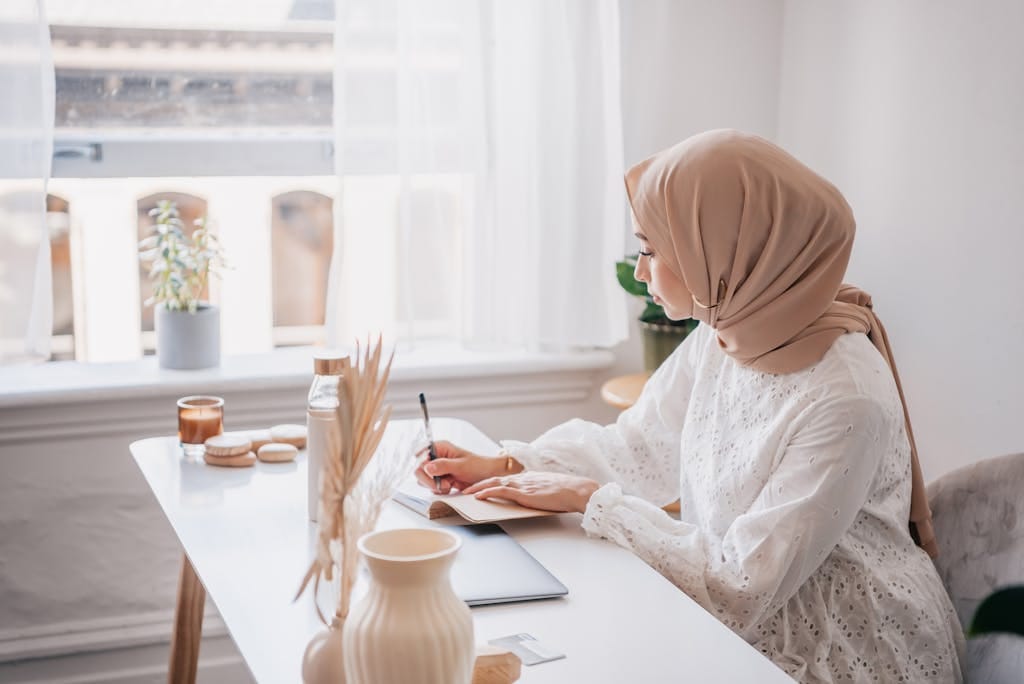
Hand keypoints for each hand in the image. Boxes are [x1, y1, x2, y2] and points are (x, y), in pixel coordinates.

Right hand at [414, 440, 505, 493]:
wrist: (487, 476)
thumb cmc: (477, 466)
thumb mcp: (461, 465)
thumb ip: (443, 466)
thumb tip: (427, 467)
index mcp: (439, 448)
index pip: (419, 454)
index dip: (422, 464)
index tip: (431, 473)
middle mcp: (435, 457)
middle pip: (418, 469)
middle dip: (429, 480)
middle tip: (444, 484)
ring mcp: (436, 468)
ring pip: (423, 480)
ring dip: (435, 486)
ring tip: (449, 485)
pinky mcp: (439, 479)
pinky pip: (430, 486)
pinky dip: (439, 489)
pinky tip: (450, 487)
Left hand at [462, 472, 599, 513]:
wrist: (577, 490)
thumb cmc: (568, 492)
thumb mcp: (549, 489)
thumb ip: (538, 491)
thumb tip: (534, 498)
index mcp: (530, 477)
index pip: (506, 478)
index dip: (492, 481)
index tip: (482, 485)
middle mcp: (523, 478)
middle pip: (495, 478)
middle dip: (479, 483)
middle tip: (466, 488)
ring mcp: (523, 485)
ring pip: (494, 483)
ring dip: (478, 487)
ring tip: (466, 493)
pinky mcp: (524, 493)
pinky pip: (501, 491)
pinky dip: (487, 492)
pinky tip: (478, 496)